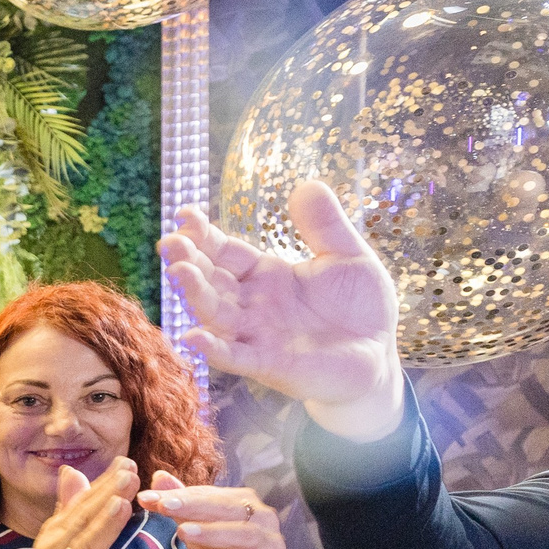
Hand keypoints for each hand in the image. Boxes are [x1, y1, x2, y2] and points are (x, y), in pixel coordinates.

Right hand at [0, 460, 136, 548]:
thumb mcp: (54, 536)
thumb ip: (66, 505)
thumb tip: (72, 471)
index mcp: (60, 529)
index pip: (84, 501)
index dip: (105, 481)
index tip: (126, 461)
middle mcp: (60, 545)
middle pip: (86, 517)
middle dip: (108, 494)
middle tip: (130, 473)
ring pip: (86, 545)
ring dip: (104, 526)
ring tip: (122, 505)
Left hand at [136, 473, 333, 548]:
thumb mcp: (202, 533)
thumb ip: (183, 507)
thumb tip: (158, 477)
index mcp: (243, 504)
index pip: (207, 495)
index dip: (177, 495)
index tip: (145, 497)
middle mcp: (261, 518)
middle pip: (226, 508)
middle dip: (193, 506)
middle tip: (163, 505)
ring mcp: (271, 545)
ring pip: (243, 534)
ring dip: (213, 532)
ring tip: (183, 532)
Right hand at [160, 181, 405, 440]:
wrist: (378, 356)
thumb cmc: (360, 308)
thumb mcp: (348, 257)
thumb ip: (325, 226)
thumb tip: (308, 184)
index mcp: (265, 276)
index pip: (224, 252)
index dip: (203, 235)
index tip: (184, 215)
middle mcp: (251, 305)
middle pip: (211, 280)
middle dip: (188, 262)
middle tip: (170, 243)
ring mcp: (257, 335)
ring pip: (216, 314)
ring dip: (195, 296)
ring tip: (179, 273)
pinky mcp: (270, 365)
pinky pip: (236, 357)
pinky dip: (214, 350)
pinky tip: (194, 337)